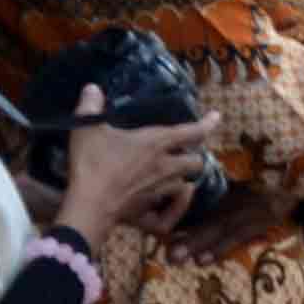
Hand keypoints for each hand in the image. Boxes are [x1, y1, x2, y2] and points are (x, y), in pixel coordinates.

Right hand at [52, 88, 215, 247]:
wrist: (88, 203)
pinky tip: (169, 203)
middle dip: (195, 156)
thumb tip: (91, 88)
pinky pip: (170, 215)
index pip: (191, 131)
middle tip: (186, 152)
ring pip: (185, 185)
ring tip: (176, 175)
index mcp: (156, 143)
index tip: (216, 117)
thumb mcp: (87, 128)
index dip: (207, 123)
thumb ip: (90, 107)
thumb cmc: (91, 162)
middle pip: (196, 162)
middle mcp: (165, 167)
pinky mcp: (149, 214)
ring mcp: (160, 191)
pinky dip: (174, 209)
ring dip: (183, 179)